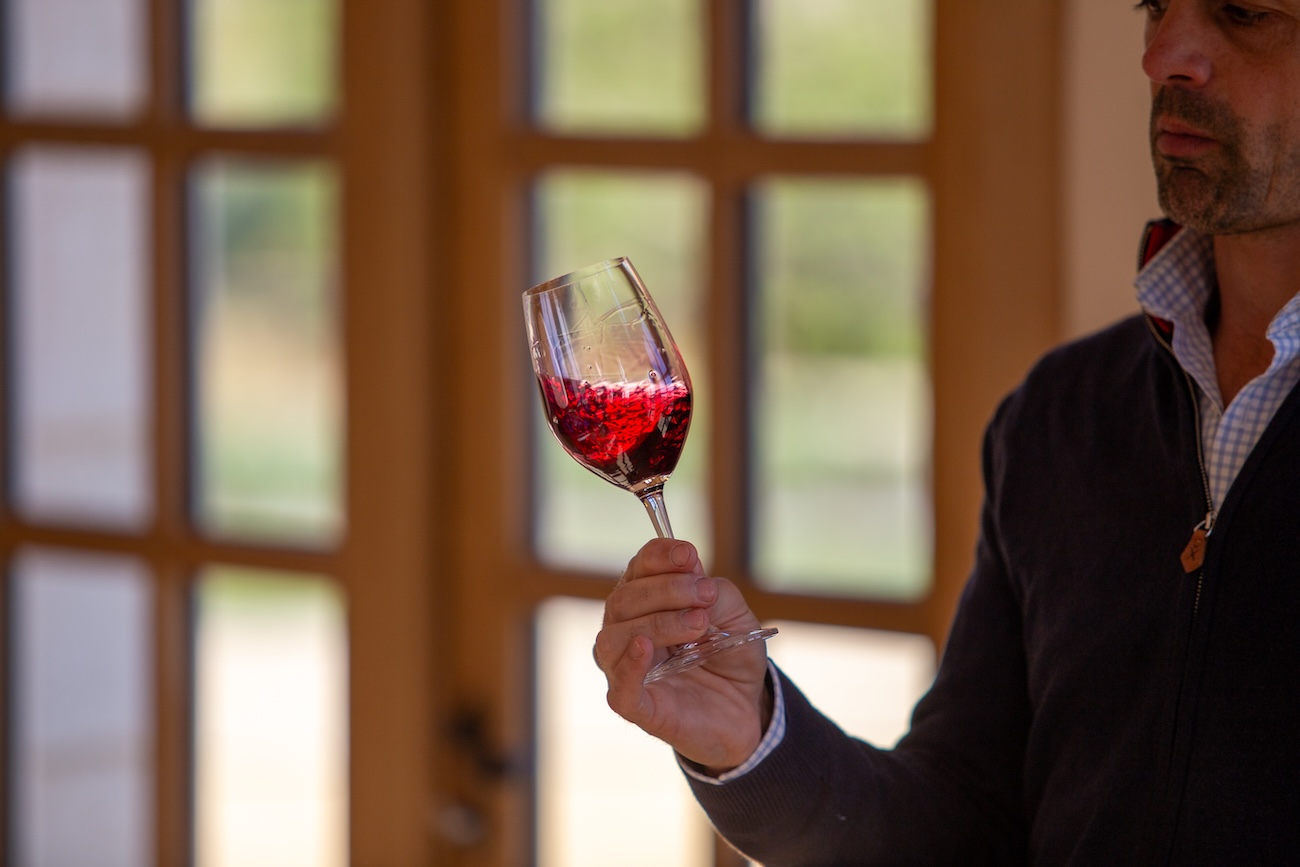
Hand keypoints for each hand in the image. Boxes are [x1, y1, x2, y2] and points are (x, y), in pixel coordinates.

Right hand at [595, 538, 770, 772]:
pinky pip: (619, 687)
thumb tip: (689, 569)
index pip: (637, 570)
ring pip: (614, 638)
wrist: (747, 709)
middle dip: (666, 589)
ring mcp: (627, 671)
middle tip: (705, 594)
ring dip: (657, 622)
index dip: (658, 556)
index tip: (688, 554)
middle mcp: (627, 633)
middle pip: (623, 600)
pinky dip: (628, 665)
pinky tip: (646, 646)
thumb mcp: (735, 614)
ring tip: (698, 624)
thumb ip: (712, 590)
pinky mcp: (636, 707)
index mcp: (646, 604)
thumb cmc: (731, 657)